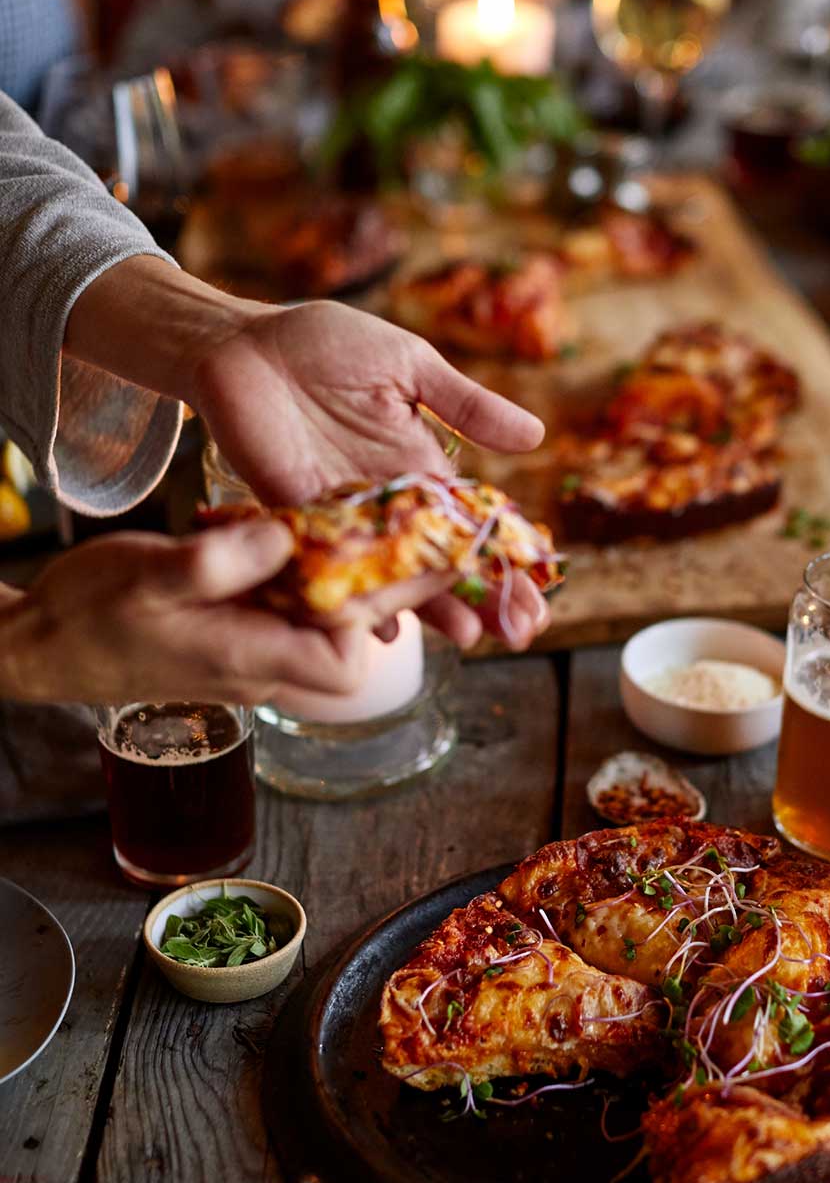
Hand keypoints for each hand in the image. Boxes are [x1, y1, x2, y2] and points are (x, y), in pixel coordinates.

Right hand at [0, 519, 422, 707]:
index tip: (386, 555)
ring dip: (362, 573)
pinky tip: (328, 524)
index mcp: (248, 658)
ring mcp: (255, 647)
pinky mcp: (243, 625)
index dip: (370, 617)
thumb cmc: (88, 616)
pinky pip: (298, 603)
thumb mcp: (146, 578)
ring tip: (399, 519)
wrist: (45, 642)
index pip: (343, 661)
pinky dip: (318, 568)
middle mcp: (264, 663)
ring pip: (329, 618)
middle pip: (351, 637)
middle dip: (393, 588)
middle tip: (430, 530)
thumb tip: (283, 536)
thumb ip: (214, 563)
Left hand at [66, 265, 551, 650]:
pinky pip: (331, 571)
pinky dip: (355, 602)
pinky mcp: (296, 520)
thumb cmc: (324, 345)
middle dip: (484, 599)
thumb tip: (537, 435)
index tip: (540, 592)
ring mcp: (343, 518)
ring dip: (432, 609)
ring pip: (394, 576)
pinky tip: (386, 630)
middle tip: (520, 632)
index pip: (471, 526)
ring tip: (469, 637)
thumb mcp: (409, 366)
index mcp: (420, 468)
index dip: (506, 560)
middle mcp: (386, 504)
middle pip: (442, 564)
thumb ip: (466, 405)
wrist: (241, 343)